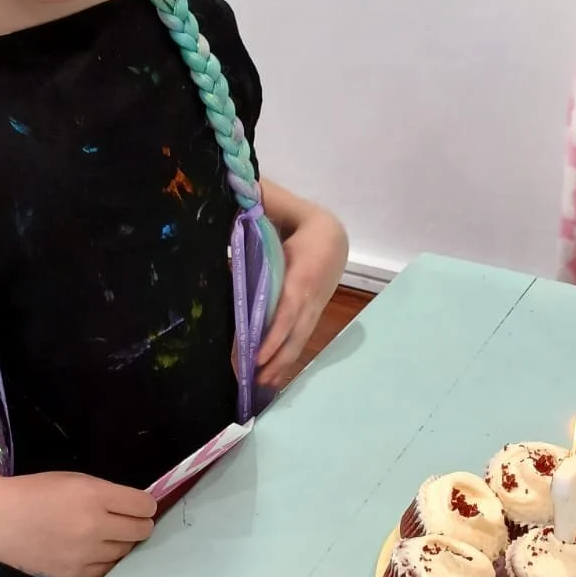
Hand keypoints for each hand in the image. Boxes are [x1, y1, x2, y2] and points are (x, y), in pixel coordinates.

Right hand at [0, 462, 155, 576]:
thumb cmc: (35, 493)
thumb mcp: (75, 481)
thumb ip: (108, 494)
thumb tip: (139, 507)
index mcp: (95, 496)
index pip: (144, 506)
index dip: (146, 505)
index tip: (140, 506)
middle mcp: (95, 526)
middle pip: (141, 531)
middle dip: (138, 524)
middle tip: (126, 521)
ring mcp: (85, 554)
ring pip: (125, 552)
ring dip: (121, 543)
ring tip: (105, 535)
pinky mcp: (74, 575)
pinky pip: (106, 570)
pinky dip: (104, 560)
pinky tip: (92, 550)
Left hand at [257, 207, 348, 390]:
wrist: (335, 235)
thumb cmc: (302, 222)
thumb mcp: (285, 209)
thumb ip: (263, 202)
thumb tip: (239, 192)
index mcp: (302, 273)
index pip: (287, 308)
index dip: (273, 333)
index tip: (256, 353)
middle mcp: (310, 296)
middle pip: (294, 332)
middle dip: (274, 357)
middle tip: (252, 378)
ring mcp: (314, 307)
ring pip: (299, 340)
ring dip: (280, 363)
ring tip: (260, 385)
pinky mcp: (311, 314)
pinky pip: (299, 338)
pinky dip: (286, 357)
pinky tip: (272, 375)